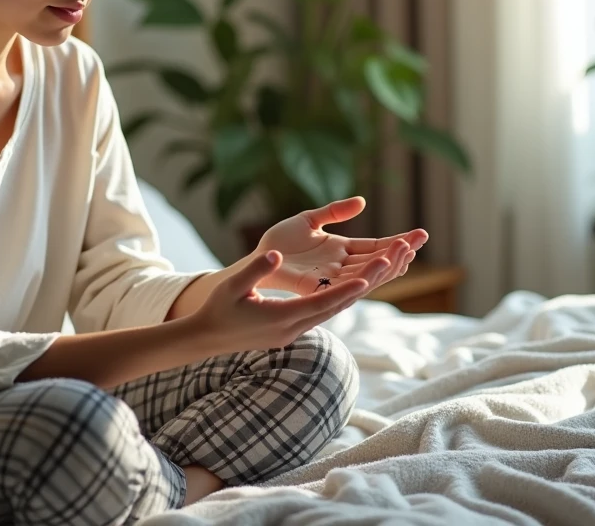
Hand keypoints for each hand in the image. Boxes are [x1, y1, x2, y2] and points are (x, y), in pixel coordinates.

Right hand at [188, 251, 369, 353]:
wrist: (206, 338)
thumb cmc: (217, 309)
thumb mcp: (232, 286)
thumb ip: (255, 270)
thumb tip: (274, 255)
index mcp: (280, 318)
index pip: (321, 304)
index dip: (346, 291)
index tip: (369, 278)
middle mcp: (292, 329)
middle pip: (334, 308)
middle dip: (361, 288)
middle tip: (388, 266)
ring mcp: (292, 334)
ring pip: (331, 313)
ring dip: (353, 294)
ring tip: (378, 273)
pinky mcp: (290, 333)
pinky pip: (321, 315)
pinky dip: (338, 300)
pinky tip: (350, 288)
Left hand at [253, 197, 427, 296]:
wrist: (256, 260)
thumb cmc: (280, 241)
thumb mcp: (309, 220)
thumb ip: (334, 211)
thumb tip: (363, 202)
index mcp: (342, 250)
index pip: (376, 247)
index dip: (397, 242)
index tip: (420, 234)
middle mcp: (342, 267)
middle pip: (378, 261)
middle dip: (400, 251)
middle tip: (421, 239)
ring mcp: (331, 280)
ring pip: (366, 274)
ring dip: (386, 263)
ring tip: (404, 251)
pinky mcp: (317, 290)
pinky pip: (344, 286)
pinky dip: (363, 278)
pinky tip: (379, 268)